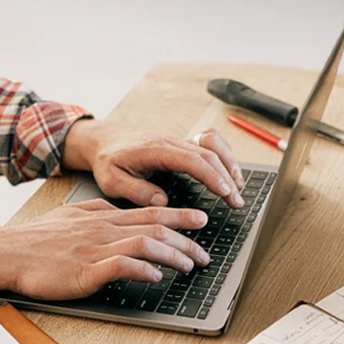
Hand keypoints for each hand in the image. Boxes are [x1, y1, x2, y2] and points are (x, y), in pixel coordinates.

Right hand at [0, 200, 209, 300]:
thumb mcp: (71, 214)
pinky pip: (120, 267)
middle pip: (155, 228)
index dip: (180, 216)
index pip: (150, 212)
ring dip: (172, 254)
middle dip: (186, 240)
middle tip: (205, 253)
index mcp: (102, 217)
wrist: (8, 252)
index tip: (201, 220)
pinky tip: (155, 276)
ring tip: (190, 265)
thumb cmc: (37, 237)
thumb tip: (117, 211)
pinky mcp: (84, 271)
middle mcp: (104, 229)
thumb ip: (96, 212)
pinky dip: (142, 269)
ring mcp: (95, 249)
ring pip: (144, 245)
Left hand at [62, 119, 244, 208]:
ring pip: (213, 146)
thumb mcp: (111, 180)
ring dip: (230, 164)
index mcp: (156, 149)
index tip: (225, 192)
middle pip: (209, 153)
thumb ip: (135, 190)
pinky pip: (209, 144)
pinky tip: (229, 173)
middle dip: (227, 177)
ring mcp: (178, 141)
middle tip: (237, 202)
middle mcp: (171, 142)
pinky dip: (224, 156)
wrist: (104, 141)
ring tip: (239, 188)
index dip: (212, 175)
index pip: (192, 160)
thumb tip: (161, 201)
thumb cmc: (107, 161)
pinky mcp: (181, 145)